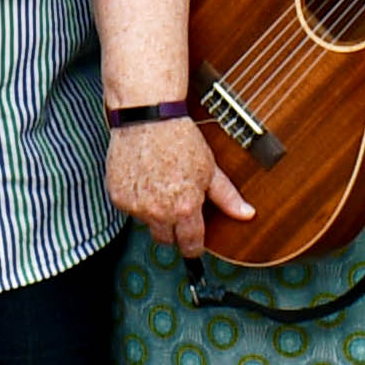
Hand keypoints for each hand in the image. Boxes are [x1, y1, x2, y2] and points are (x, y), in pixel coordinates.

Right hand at [107, 115, 251, 258]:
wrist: (148, 118)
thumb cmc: (180, 139)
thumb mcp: (210, 168)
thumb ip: (227, 197)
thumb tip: (246, 214)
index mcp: (185, 208)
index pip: (190, 245)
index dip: (194, 246)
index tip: (193, 243)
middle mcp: (158, 212)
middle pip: (166, 240)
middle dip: (173, 230)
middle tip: (176, 207)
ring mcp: (135, 206)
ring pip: (146, 224)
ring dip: (153, 213)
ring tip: (159, 185)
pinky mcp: (117, 197)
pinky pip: (129, 209)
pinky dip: (136, 200)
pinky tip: (144, 179)